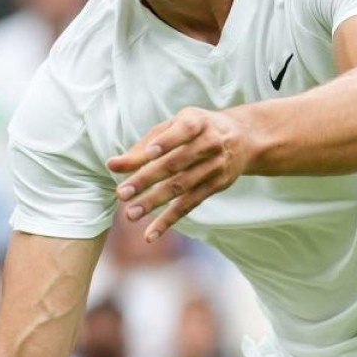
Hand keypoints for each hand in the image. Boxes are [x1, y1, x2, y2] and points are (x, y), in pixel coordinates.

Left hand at [108, 107, 253, 240]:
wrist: (243, 139)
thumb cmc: (196, 130)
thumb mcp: (174, 127)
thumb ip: (144, 146)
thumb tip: (112, 165)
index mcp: (197, 122)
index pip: (184, 131)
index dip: (167, 141)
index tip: (149, 153)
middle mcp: (210, 143)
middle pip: (176, 164)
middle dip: (147, 179)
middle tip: (122, 193)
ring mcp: (214, 167)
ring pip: (181, 187)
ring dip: (154, 202)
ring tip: (130, 214)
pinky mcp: (215, 186)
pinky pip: (189, 205)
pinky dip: (169, 220)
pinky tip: (151, 234)